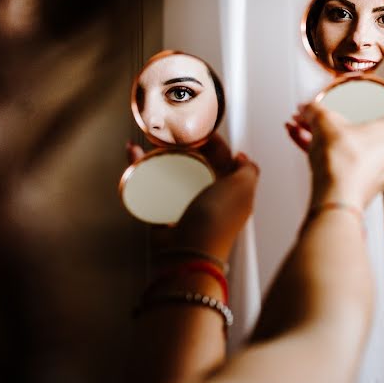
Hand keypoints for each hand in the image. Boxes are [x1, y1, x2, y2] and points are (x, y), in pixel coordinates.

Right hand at [126, 134, 258, 261]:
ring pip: (171, 173)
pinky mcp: (161, 212)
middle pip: (196, 163)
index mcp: (230, 190)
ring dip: (159, 155)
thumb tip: (241, 156)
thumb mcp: (244, 188)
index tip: (197, 129)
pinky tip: (134, 156)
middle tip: (170, 134)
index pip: (223, 159)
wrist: (187, 253)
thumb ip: (249, 170)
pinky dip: (140, 170)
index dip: (212, 142)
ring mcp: (185, 205)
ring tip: (150, 143)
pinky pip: (150, 186)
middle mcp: (209, 198)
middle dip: (182, 147)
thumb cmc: (217, 219)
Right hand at [285, 83, 383, 208]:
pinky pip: (352, 158)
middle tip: (342, 107)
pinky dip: (333, 148)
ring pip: (362, 142)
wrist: (334, 202)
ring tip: (312, 125)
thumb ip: (315, 110)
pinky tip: (306, 140)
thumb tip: (308, 108)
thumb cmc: (343, 166)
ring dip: (338, 131)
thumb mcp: (325, 123)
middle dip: (356, 112)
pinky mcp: (369, 183)